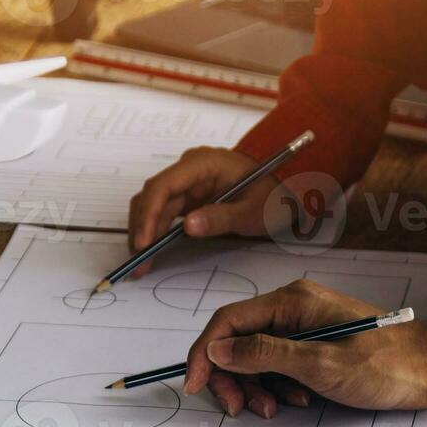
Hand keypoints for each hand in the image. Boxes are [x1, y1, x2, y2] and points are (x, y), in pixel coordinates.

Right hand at [126, 148, 274, 277]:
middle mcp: (189, 169)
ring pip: (154, 206)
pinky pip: (164, 213)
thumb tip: (187, 227)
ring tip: (140, 263)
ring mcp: (188, 183)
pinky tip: (151, 252)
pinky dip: (156, 233)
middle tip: (138, 261)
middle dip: (142, 229)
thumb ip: (221, 218)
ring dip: (145, 233)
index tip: (144, 242)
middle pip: (152, 197)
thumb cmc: (274, 197)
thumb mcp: (253, 211)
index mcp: (203, 163)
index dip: (148, 214)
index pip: (163, 185)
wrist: (288, 190)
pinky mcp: (189, 197)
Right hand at [183, 279, 426, 417]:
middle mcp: (292, 308)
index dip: (204, 354)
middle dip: (233, 377)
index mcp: (291, 302)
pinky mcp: (314, 344)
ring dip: (258, 386)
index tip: (194, 386)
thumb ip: (265, 355)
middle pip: (237, 340)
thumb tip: (218, 350)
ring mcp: (303, 326)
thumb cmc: (387, 365)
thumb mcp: (321, 364)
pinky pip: (279, 364)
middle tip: (242, 409)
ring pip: (255, 357)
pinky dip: (280, 386)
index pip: (226, 321)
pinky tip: (301, 400)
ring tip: (279, 409)